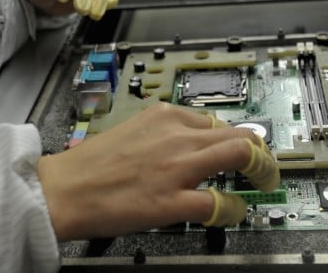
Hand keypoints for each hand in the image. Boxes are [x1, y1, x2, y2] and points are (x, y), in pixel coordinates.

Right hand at [37, 103, 279, 240]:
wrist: (63, 190)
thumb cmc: (88, 165)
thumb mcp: (130, 130)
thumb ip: (161, 133)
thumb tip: (184, 142)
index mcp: (163, 116)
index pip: (216, 119)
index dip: (234, 136)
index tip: (241, 146)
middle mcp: (176, 135)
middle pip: (238, 133)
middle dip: (260, 150)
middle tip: (264, 165)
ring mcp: (177, 167)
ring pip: (240, 155)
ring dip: (260, 170)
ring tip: (263, 182)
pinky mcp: (172, 200)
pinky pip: (219, 202)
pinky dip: (233, 208)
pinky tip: (232, 211)